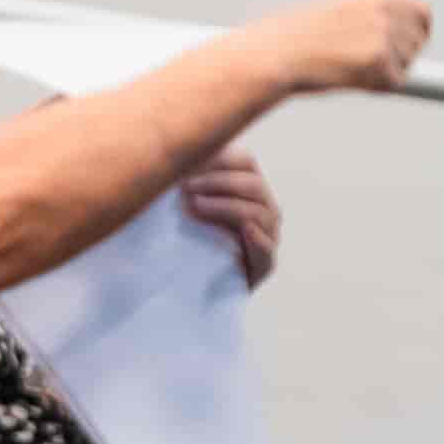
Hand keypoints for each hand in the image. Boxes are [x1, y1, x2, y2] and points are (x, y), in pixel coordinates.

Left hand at [180, 145, 282, 286]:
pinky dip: (257, 238)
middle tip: (186, 187)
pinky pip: (267, 250)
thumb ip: (189, 181)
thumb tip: (175, 157)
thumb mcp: (186, 204)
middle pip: (253, 185)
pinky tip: (244, 230)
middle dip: (218, 182)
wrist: (191, 286)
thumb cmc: (187, 237)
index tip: (189, 163)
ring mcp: (268, 237)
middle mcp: (265, 209)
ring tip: (196, 206)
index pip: (246, 162)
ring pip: (258, 213)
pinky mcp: (263, 266)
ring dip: (227, 206)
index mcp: (250, 189)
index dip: (220, 158)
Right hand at [244, 0, 431, 94]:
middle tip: (378, 66)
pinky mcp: (378, 59)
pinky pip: (393, 82)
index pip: (421, 12)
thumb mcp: (341, 14)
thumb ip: (374, 18)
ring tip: (351, 68)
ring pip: (406, 63)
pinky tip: (350, 78)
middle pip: (418, 40)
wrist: (280, 53)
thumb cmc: (303, 38)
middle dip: (404, 56)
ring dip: (386, 72)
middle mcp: (383, 7)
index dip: (420, 31)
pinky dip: (377, 87)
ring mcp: (382, 33)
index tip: (416, 44)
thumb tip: (405, 35)